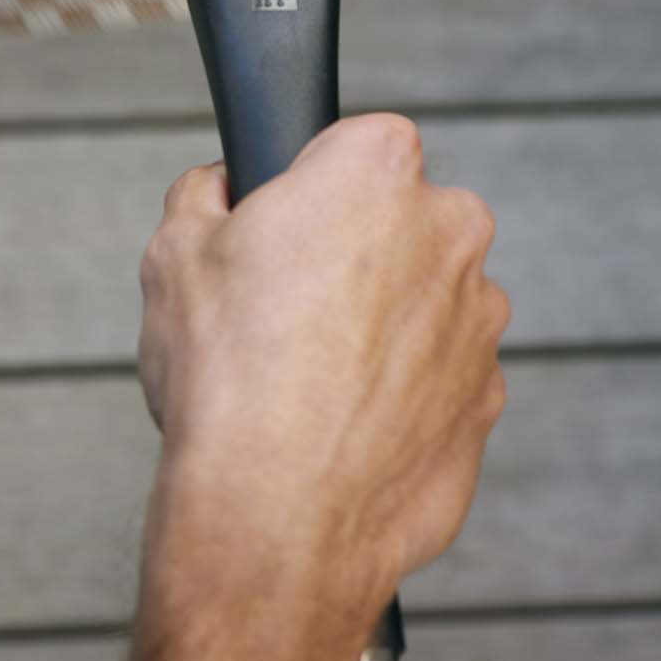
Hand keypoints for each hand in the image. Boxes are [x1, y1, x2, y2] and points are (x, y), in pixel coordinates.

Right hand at [114, 115, 506, 660]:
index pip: (359, 140)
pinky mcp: (488, 400)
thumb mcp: (173, 252)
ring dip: (384, 322)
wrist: (274, 521)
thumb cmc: (228, 379)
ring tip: (309, 378)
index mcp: (377, 170)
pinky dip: (403, 391)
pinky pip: (441, 374)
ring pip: (427, 298)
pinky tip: (342, 424)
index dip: (313, 180)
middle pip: (403, 217)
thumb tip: (220, 190)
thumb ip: (206, 193)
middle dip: (356, 248)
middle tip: (287, 303)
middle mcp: (448, 232)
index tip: (281, 223)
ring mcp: (480, 320)